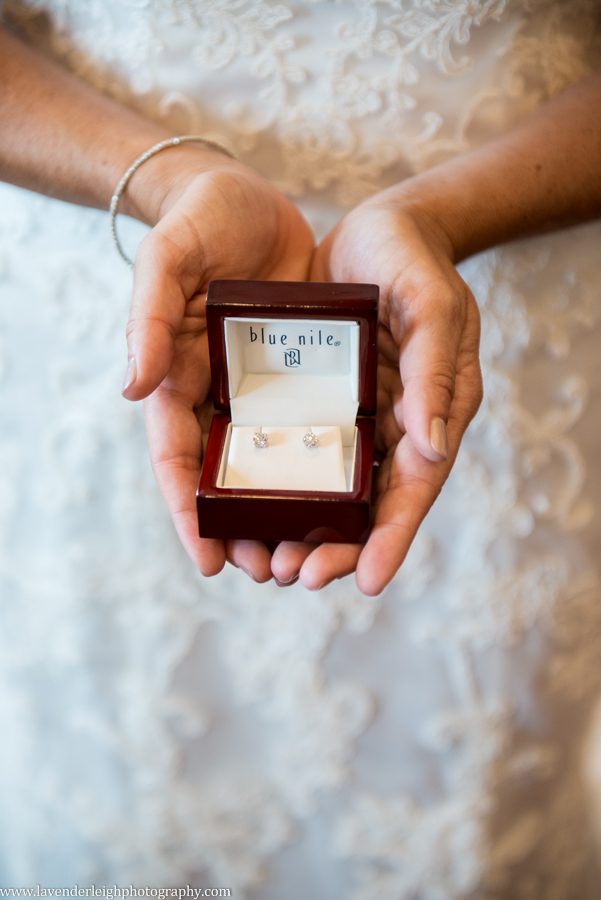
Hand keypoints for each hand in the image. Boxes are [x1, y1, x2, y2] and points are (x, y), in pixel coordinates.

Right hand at [122, 149, 313, 580]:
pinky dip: (325, 469)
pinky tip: (348, 500)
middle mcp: (220, 395)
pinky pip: (315, 430)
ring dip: (288, 515)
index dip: (189, 513)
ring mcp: (263, 389)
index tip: (211, 561)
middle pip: (228, 479)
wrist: (251, 196)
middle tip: (273, 574)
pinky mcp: (304, 376)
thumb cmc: (200, 222)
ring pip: (274, 467)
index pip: (176, 459)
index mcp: (179, 378)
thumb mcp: (169, 259)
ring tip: (311, 557)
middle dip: (245, 530)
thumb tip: (132, 389)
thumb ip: (148, 316)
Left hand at [270, 189, 482, 594]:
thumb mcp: (432, 306)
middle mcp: (393, 424)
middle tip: (297, 575)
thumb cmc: (416, 262)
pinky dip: (281, 481)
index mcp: (431, 412)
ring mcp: (355, 414)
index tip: (367, 583)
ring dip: (303, 526)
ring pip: (331, 487)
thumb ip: (434, 373)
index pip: (415, 487)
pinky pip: (300, 448)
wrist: (382, 226)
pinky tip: (250, 503)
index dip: (393, 537)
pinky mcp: (320, 397)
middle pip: (370, 503)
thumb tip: (433, 448)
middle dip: (339, 546)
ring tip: (267, 559)